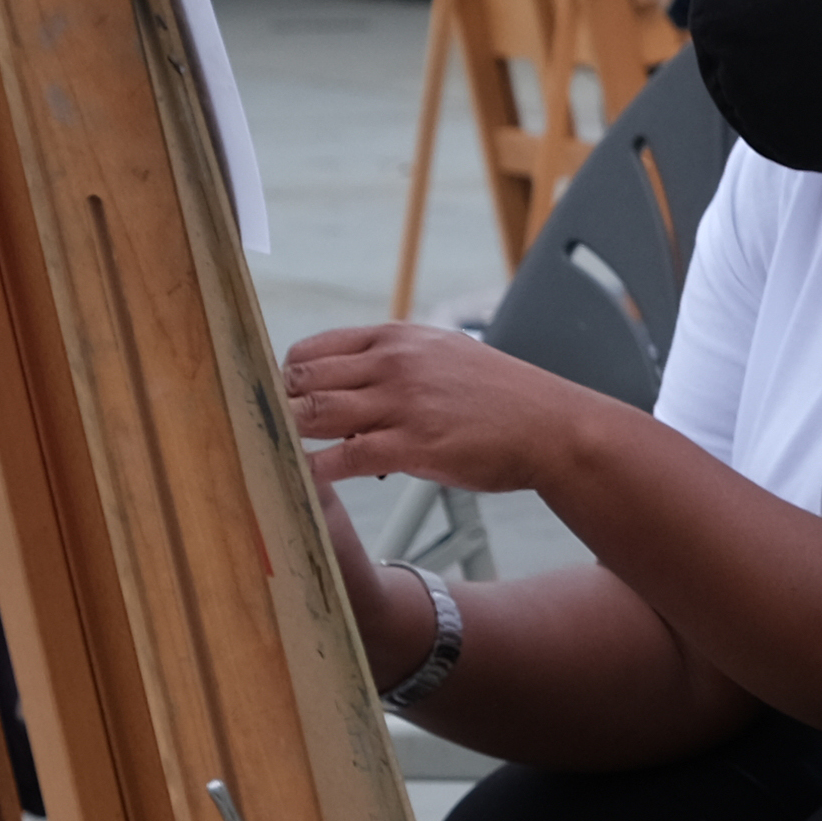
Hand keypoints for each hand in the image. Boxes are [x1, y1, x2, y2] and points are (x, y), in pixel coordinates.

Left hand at [280, 322, 618, 493]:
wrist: (553, 426)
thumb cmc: (502, 398)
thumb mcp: (446, 357)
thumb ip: (396, 364)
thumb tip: (351, 386)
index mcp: (399, 338)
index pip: (314, 348)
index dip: (288, 377)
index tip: (280, 402)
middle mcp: (395, 363)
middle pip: (304, 377)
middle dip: (280, 406)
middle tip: (268, 432)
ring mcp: (403, 403)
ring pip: (314, 413)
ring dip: (290, 436)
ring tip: (277, 456)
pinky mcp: (413, 446)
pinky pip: (342, 457)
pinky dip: (315, 470)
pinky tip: (305, 481)